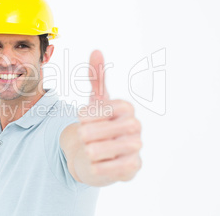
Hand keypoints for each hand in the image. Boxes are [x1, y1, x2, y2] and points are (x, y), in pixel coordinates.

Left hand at [76, 50, 142, 184]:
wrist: (100, 154)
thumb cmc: (98, 124)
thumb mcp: (96, 101)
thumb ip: (97, 77)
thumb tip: (96, 50)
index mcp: (125, 107)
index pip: (95, 109)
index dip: (84, 116)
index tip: (84, 119)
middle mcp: (135, 126)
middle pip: (94, 131)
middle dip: (84, 135)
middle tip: (86, 137)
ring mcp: (135, 148)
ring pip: (97, 151)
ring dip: (88, 151)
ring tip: (91, 150)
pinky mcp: (132, 168)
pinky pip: (106, 169)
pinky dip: (95, 166)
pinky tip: (96, 163)